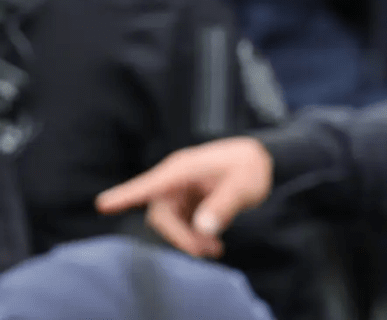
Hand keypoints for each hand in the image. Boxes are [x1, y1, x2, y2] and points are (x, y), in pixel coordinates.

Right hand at [95, 137, 272, 257]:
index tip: (103, 204)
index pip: (151, 183)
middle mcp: (175, 180)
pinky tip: (212, 246)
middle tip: (205, 250)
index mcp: (184, 168)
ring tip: (214, 249)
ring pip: (169, 224)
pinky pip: (180, 225)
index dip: (127, 194)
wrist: (258, 161)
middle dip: (179, 236)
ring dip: (187, 240)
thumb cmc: (249, 166)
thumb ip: (225, 204)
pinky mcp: (185, 203)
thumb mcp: (244, 184)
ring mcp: (178, 192)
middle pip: (160, 215)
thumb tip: (203, 228)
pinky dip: (193, 238)